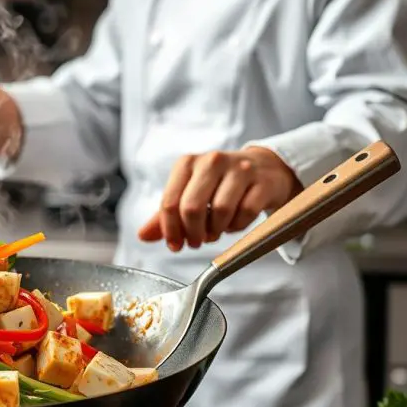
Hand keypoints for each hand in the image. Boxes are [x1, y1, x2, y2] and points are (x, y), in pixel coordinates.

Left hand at [138, 147, 302, 250]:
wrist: (263, 168)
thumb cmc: (219, 184)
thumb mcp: (190, 193)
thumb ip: (166, 215)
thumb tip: (142, 235)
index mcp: (187, 164)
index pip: (169, 202)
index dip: (170, 230)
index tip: (175, 245)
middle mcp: (211, 161)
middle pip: (192, 207)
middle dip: (192, 233)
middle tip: (195, 242)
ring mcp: (240, 169)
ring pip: (220, 211)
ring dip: (215, 230)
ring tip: (214, 232)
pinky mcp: (262, 181)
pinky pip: (246, 213)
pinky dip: (236, 227)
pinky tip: (233, 224)